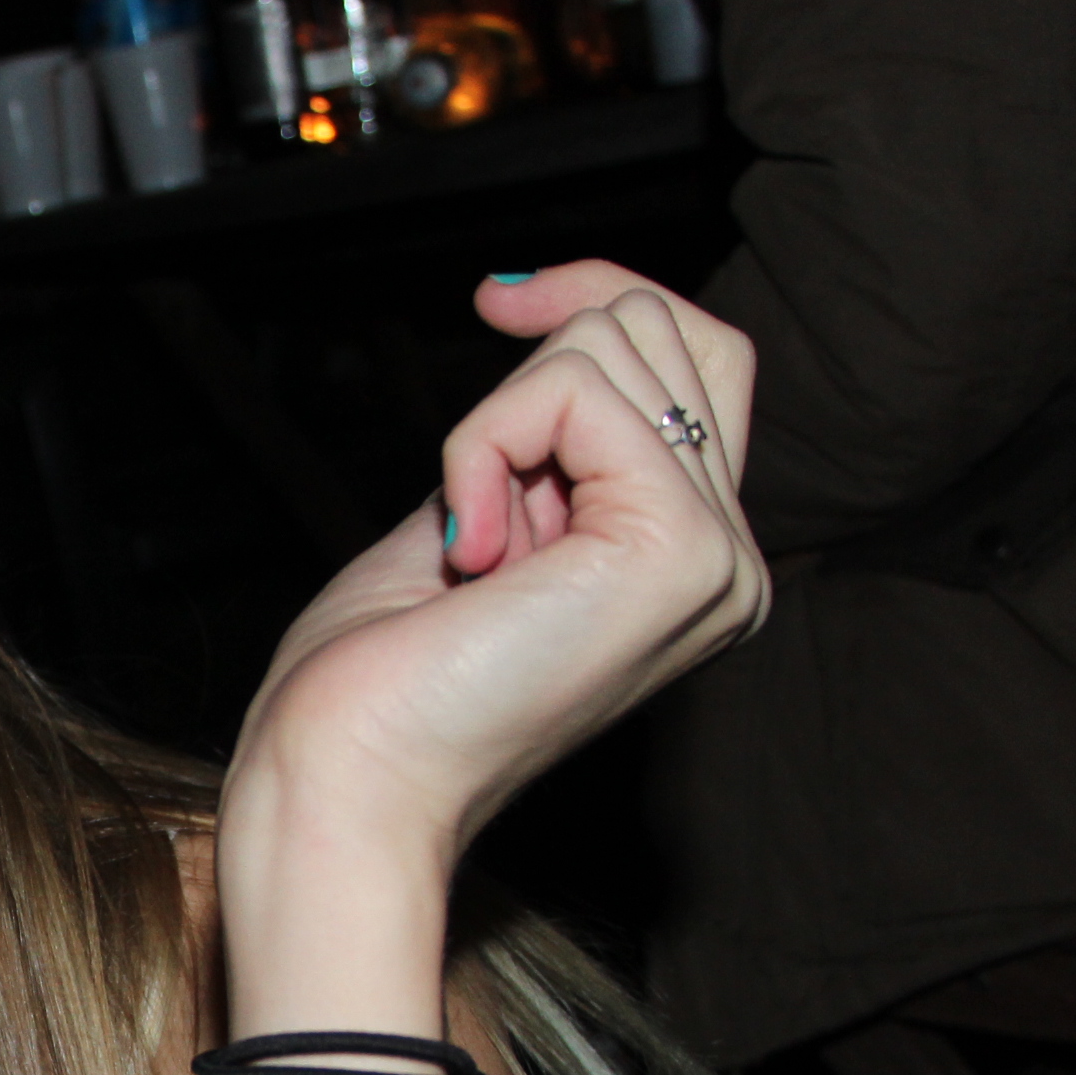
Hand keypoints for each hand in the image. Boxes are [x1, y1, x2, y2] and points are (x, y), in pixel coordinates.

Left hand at [222, 263, 768, 889]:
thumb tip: (561, 313)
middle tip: (465, 490)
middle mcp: (728, 562)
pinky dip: (484, 445)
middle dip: (533, 368)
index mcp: (689, 559)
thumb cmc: (378, 681)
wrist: (346, 776)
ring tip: (468, 549)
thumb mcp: (475, 515)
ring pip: (617, 343)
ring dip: (494, 424)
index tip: (497, 302)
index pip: (700, 358)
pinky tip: (471, 551)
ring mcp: (717, 559)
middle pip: (666, 329)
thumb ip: (539, 438)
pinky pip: (572, 393)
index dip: (596, 298)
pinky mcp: (679, 551)